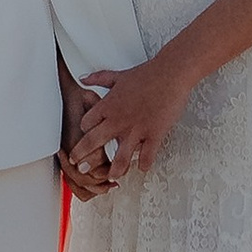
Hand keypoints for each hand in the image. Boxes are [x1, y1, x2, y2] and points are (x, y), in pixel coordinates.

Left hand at [66, 52, 193, 185]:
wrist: (171, 73)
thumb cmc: (146, 74)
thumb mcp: (117, 75)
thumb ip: (98, 78)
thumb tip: (81, 78)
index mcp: (108, 106)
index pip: (86, 124)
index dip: (84, 132)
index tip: (86, 138)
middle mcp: (118, 120)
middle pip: (93, 143)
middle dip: (83, 158)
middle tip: (81, 169)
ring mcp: (136, 129)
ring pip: (120, 158)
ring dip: (114, 171)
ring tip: (111, 177)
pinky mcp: (154, 134)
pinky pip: (147, 157)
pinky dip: (144, 165)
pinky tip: (142, 167)